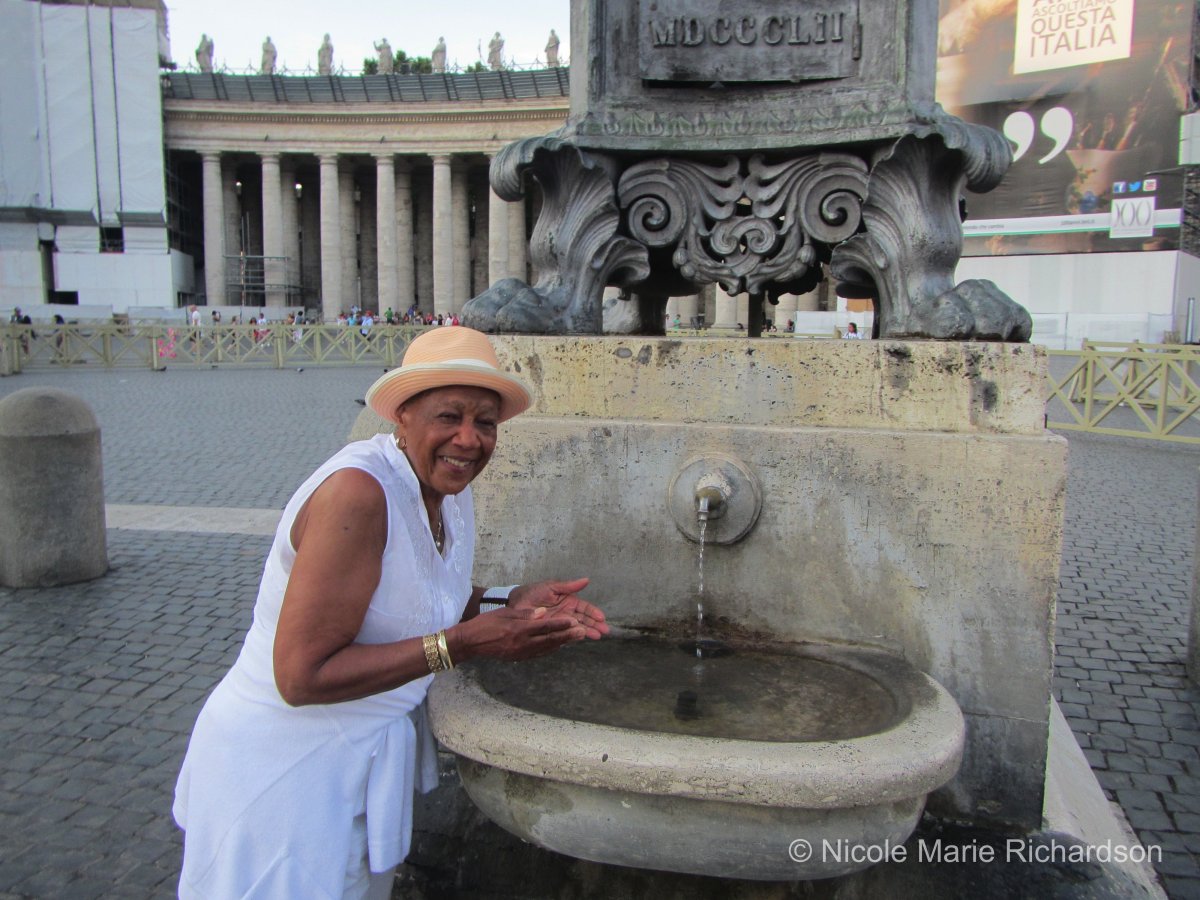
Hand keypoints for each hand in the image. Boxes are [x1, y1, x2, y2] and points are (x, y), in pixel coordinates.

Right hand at [451, 606, 587, 663]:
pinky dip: (550, 648)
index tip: (575, 621)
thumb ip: (525, 614)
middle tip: (583, 632)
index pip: (544, 626)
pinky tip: (558, 645)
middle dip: (567, 636)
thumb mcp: (505, 614)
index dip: (561, 624)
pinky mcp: (518, 657)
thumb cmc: (486, 623)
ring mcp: (520, 652)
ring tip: (576, 638)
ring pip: (546, 647)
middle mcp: (522, 643)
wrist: (470, 643)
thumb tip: (544, 613)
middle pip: (549, 639)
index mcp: (519, 630)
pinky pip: (538, 653)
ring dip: (562, 643)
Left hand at [508, 578, 608, 639]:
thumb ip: (569, 586)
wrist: (515, 603)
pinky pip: (565, 634)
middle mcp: (567, 613)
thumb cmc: (533, 593)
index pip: (585, 608)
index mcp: (569, 601)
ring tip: (596, 636)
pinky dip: (573, 636)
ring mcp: (560, 623)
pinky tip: (581, 638)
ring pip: (577, 628)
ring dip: (587, 631)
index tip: (602, 618)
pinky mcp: (553, 631)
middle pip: (584, 620)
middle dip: (595, 625)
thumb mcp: (552, 587)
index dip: (594, 613)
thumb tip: (587, 580)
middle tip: (604, 631)